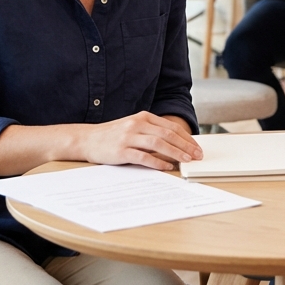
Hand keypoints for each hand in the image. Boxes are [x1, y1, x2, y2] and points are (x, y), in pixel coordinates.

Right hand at [77, 111, 201, 170]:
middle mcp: (137, 124)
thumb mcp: (133, 127)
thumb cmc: (113, 135)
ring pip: (158, 144)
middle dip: (185, 146)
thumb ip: (152, 132)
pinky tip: (166, 166)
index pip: (171, 127)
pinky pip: (143, 156)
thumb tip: (176, 145)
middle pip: (168, 135)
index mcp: (143, 117)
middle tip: (197, 156)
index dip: (186, 138)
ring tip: (186, 161)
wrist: (87, 139)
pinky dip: (157, 162)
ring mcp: (128, 137)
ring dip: (175, 153)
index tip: (197, 147)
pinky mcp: (121, 151)